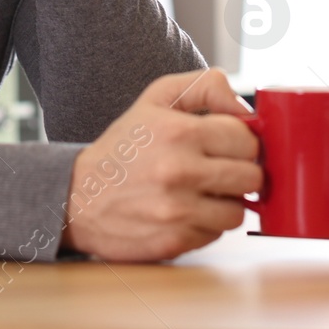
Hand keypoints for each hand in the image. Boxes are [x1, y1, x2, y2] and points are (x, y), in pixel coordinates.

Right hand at [60, 69, 260, 261]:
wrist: (78, 195)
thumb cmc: (123, 146)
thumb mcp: (156, 98)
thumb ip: (205, 87)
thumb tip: (246, 109)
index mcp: (178, 131)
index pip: (246, 139)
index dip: (242, 142)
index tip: (228, 146)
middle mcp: (179, 171)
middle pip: (251, 177)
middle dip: (240, 172)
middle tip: (220, 169)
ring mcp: (177, 210)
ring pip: (238, 211)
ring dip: (226, 202)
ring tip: (203, 192)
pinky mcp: (174, 240)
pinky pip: (216, 234)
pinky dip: (206, 224)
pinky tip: (185, 211)